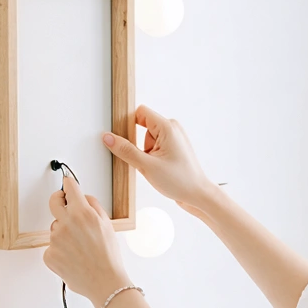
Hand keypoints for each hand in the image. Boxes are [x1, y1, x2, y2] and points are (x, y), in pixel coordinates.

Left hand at [42, 175, 130, 307]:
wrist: (105, 282)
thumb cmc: (108, 256)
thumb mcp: (107, 225)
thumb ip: (94, 206)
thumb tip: (83, 197)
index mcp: (82, 213)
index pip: (70, 188)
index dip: (69, 184)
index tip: (67, 184)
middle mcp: (66, 223)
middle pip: (53, 202)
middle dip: (57, 199)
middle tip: (62, 202)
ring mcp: (55, 240)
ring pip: (55, 228)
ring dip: (63, 232)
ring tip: (79, 246)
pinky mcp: (49, 255)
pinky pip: (52, 247)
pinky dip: (60, 251)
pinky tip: (73, 258)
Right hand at [101, 105, 218, 213]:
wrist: (197, 195)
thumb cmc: (180, 181)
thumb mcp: (147, 166)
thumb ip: (126, 150)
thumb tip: (109, 138)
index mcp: (167, 127)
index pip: (140, 112)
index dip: (128, 122)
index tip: (120, 136)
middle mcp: (172, 128)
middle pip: (142, 125)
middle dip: (137, 142)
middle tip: (142, 159)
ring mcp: (174, 138)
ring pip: (147, 137)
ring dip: (144, 151)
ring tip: (153, 167)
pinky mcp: (173, 148)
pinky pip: (155, 146)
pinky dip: (150, 156)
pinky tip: (155, 168)